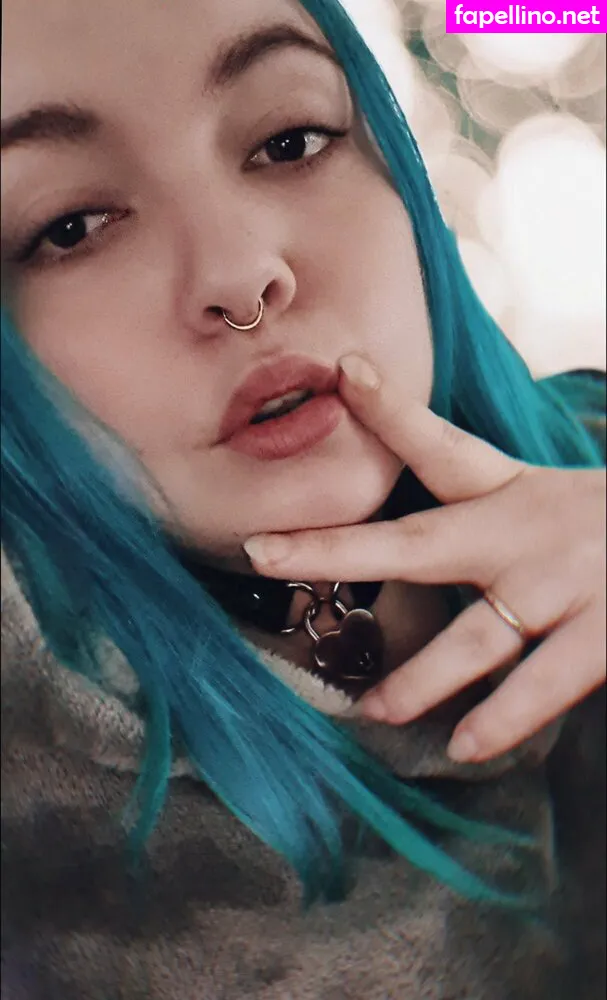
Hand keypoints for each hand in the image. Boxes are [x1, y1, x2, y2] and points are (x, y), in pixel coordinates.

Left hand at [244, 354, 605, 762]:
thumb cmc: (604, 525)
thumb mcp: (547, 497)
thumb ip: (492, 506)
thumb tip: (422, 539)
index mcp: (512, 491)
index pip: (441, 447)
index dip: (392, 409)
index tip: (345, 370)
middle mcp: (524, 533)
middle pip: (416, 541)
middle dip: (337, 548)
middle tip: (261, 552)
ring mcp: (562, 587)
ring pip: (474, 639)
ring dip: (418, 676)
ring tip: (370, 709)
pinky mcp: (603, 634)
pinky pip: (543, 684)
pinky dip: (505, 718)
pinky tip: (464, 745)